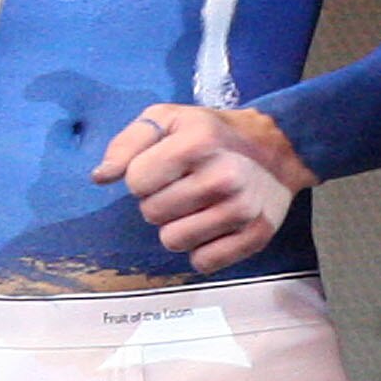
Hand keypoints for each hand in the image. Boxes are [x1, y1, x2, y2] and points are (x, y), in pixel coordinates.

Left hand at [94, 104, 314, 273]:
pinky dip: (203, 248)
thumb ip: (128, 143)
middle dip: (160, 201)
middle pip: (152, 213)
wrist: (280, 146)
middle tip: (184, 186)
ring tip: (198, 206)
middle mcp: (223, 176)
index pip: (136, 182)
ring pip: (174, 241)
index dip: (144, 176)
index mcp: (197, 142)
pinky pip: (203, 262)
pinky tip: (214, 226)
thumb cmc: (213, 132)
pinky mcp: (255, 236)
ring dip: (178, 227)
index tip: (164, 167)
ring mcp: (242, 209)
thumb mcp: (169, 118)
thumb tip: (101, 177)